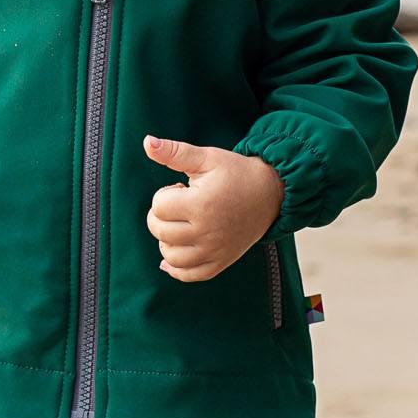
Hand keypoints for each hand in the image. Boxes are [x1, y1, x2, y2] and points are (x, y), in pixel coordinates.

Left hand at [142, 136, 283, 281]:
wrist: (271, 193)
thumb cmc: (237, 173)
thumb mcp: (207, 157)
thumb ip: (175, 152)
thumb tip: (146, 142)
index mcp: (202, 205)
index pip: (159, 206)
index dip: (165, 194)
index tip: (181, 188)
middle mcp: (207, 232)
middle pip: (160, 231)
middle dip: (161, 215)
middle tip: (181, 205)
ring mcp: (214, 250)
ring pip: (170, 256)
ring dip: (166, 239)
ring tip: (180, 225)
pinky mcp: (221, 262)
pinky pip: (189, 275)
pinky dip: (175, 268)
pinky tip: (173, 253)